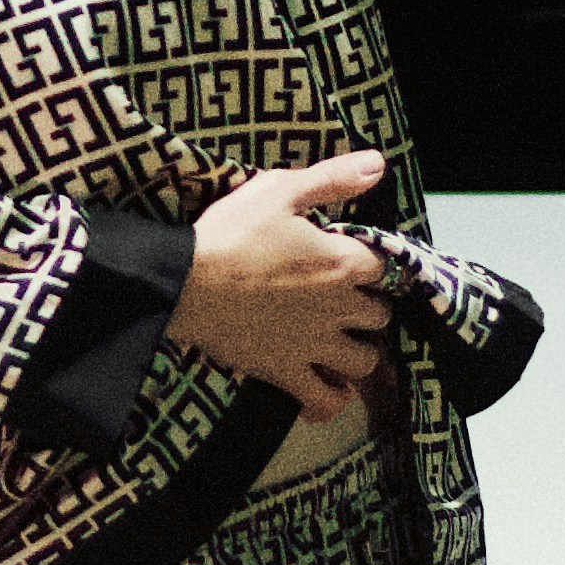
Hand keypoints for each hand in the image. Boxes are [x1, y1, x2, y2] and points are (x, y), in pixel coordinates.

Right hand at [167, 150, 398, 414]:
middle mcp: (337, 308)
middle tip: (343, 300)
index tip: (352, 261)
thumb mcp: (279, 190)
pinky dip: (331, 398)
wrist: (183, 282)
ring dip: (357, 351)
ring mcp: (313, 345)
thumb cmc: (230, 232)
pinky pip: (326, 400)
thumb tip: (378, 164)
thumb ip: (333, 178)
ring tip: (338, 341)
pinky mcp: (286, 372)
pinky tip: (325, 385)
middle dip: (367, 307)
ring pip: (364, 360)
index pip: (382, 267)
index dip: (369, 263)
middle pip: (379, 315)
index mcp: (340, 262)